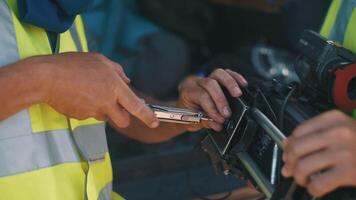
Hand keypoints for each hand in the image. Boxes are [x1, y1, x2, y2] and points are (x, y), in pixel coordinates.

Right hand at [38, 52, 158, 127]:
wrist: (46, 78)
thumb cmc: (73, 65)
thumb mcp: (99, 60)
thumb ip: (117, 71)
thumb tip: (127, 81)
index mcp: (114, 86)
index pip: (136, 106)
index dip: (148, 116)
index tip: (155, 123)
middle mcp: (107, 102)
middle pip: (123, 120)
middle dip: (122, 117)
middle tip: (115, 108)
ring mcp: (94, 111)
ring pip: (105, 116)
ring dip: (102, 109)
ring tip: (88, 92)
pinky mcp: (82, 117)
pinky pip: (90, 115)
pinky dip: (87, 108)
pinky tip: (77, 95)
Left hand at [178, 68, 247, 130]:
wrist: (184, 111)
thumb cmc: (188, 115)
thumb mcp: (193, 121)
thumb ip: (206, 122)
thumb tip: (218, 124)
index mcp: (187, 91)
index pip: (202, 96)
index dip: (213, 108)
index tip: (221, 119)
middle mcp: (196, 82)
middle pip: (210, 83)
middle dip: (221, 99)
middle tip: (228, 113)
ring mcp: (206, 78)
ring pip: (219, 74)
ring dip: (230, 84)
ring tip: (238, 94)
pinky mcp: (215, 78)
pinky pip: (226, 73)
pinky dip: (235, 78)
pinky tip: (242, 84)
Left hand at [282, 110, 355, 196]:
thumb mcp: (341, 129)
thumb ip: (314, 132)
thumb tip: (287, 143)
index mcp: (333, 119)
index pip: (298, 131)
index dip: (288, 146)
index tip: (287, 154)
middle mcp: (337, 133)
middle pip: (297, 149)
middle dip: (289, 162)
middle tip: (290, 169)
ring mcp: (343, 153)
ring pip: (303, 166)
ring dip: (298, 177)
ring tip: (302, 179)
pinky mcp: (349, 172)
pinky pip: (319, 183)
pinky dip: (313, 188)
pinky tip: (316, 188)